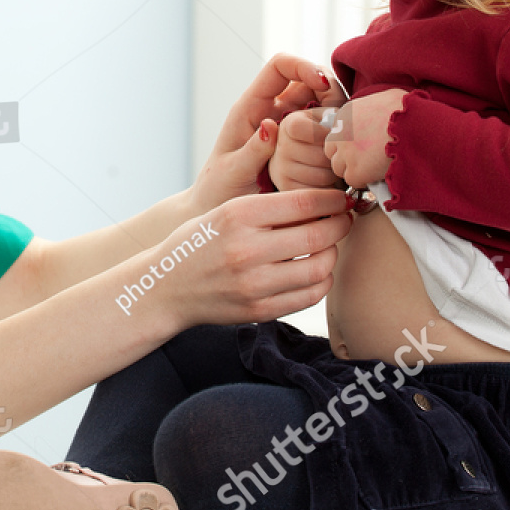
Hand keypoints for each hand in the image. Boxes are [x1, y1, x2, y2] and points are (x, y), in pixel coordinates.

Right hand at [142, 188, 354, 330]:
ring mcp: (253, 284)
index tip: (341, 198)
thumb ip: (267, 207)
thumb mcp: (224, 213)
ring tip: (327, 246)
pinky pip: (309, 296)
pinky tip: (315, 271)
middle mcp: (246, 249)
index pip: (303, 203)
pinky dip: (322, 281)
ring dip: (332, 254)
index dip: (332, 199)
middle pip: (318, 235)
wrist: (166, 287)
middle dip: (340, 224)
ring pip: (320, 268)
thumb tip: (322, 201)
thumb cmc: (199, 244)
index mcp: (237, 216)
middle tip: (343, 220)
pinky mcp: (259, 310)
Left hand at [190, 54, 342, 213]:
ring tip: (336, 142)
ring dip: (336, 119)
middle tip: (339, 119)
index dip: (304, 66)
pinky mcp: (305, 148)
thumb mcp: (232, 172)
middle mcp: (274, 112)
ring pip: (324, 107)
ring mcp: (292, 129)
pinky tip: (338, 156)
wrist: (221, 214)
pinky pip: (327, 134)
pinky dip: (336, 140)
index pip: (280, 67)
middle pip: (311, 83)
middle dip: (330, 94)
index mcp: (250, 107)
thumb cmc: (217, 191)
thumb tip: (271, 125)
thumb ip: (251, 150)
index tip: (323, 84)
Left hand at [323, 88, 408, 187]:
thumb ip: (375, 107)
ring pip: (339, 168)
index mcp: (346, 114)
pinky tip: (377, 174)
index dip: (349, 142)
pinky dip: (364, 180)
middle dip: (345, 157)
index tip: (363, 145)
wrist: (417, 126)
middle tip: (365, 159)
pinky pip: (353, 181)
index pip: (337, 133)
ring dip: (354, 169)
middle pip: (332, 151)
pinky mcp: (355, 170)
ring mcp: (346, 153)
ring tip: (373, 167)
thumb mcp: (388, 98)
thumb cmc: (409, 110)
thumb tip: (380, 111)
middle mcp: (340, 132)